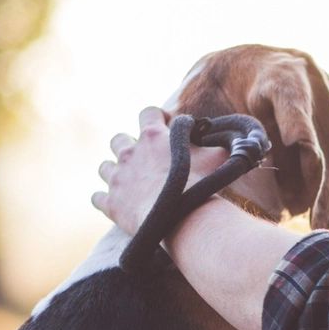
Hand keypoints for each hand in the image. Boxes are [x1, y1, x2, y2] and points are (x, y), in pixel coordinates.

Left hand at [91, 106, 227, 236]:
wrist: (182, 217)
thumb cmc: (201, 184)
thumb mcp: (217, 156)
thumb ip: (218, 143)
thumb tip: (231, 138)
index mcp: (153, 136)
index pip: (148, 113)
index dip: (156, 118)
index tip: (166, 128)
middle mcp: (129, 152)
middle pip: (118, 139)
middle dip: (128, 145)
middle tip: (145, 158)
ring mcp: (117, 178)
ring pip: (104, 167)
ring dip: (114, 171)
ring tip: (129, 181)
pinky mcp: (110, 203)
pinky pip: (97, 197)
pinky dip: (105, 199)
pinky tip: (116, 204)